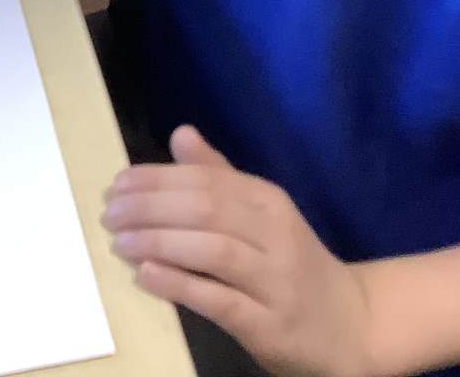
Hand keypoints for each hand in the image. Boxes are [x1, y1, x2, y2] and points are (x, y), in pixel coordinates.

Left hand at [103, 127, 374, 376]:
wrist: (349, 326)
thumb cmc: (291, 265)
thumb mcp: (262, 214)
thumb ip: (219, 176)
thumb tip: (181, 133)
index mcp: (269, 201)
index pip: (207, 180)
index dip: (158, 179)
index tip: (117, 184)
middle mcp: (275, 234)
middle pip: (207, 210)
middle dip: (151, 208)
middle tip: (110, 213)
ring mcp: (275, 280)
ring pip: (213, 251)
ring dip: (160, 243)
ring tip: (120, 242)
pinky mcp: (269, 324)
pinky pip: (220, 300)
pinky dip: (180, 285)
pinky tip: (147, 275)